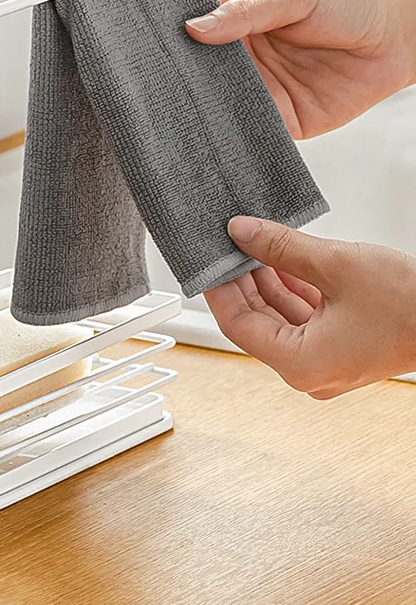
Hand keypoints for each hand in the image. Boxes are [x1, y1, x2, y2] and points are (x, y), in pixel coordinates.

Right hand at [186, 0, 415, 138]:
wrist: (396, 42)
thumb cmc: (349, 6)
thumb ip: (247, 13)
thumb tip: (196, 27)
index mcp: (240, 11)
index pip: (197, 22)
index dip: (179, 33)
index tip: (160, 43)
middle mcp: (244, 51)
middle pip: (203, 66)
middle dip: (187, 75)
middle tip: (164, 82)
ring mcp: (260, 85)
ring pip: (222, 99)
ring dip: (208, 106)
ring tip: (187, 109)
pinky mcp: (281, 117)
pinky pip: (252, 126)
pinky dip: (239, 130)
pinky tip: (225, 129)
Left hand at [206, 216, 415, 396]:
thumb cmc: (408, 304)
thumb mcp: (334, 264)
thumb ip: (280, 247)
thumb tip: (242, 232)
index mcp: (300, 363)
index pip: (237, 324)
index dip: (219, 288)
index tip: (208, 258)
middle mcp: (309, 371)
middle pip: (258, 321)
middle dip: (244, 279)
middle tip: (230, 242)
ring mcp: (327, 362)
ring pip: (281, 317)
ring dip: (269, 280)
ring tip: (256, 242)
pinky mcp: (342, 347)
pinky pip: (305, 318)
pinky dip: (294, 288)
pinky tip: (285, 257)